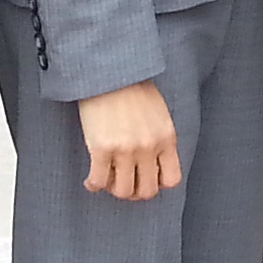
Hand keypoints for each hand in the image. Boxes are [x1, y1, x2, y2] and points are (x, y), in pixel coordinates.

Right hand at [78, 80, 180, 200]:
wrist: (109, 71)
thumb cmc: (133, 87)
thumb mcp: (158, 113)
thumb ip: (159, 138)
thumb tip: (154, 162)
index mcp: (166, 138)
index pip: (171, 179)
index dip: (157, 183)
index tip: (146, 178)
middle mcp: (148, 148)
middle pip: (146, 190)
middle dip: (135, 191)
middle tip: (124, 184)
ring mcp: (125, 150)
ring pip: (123, 191)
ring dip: (114, 190)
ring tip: (108, 180)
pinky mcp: (101, 149)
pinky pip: (98, 181)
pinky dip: (93, 185)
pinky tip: (91, 181)